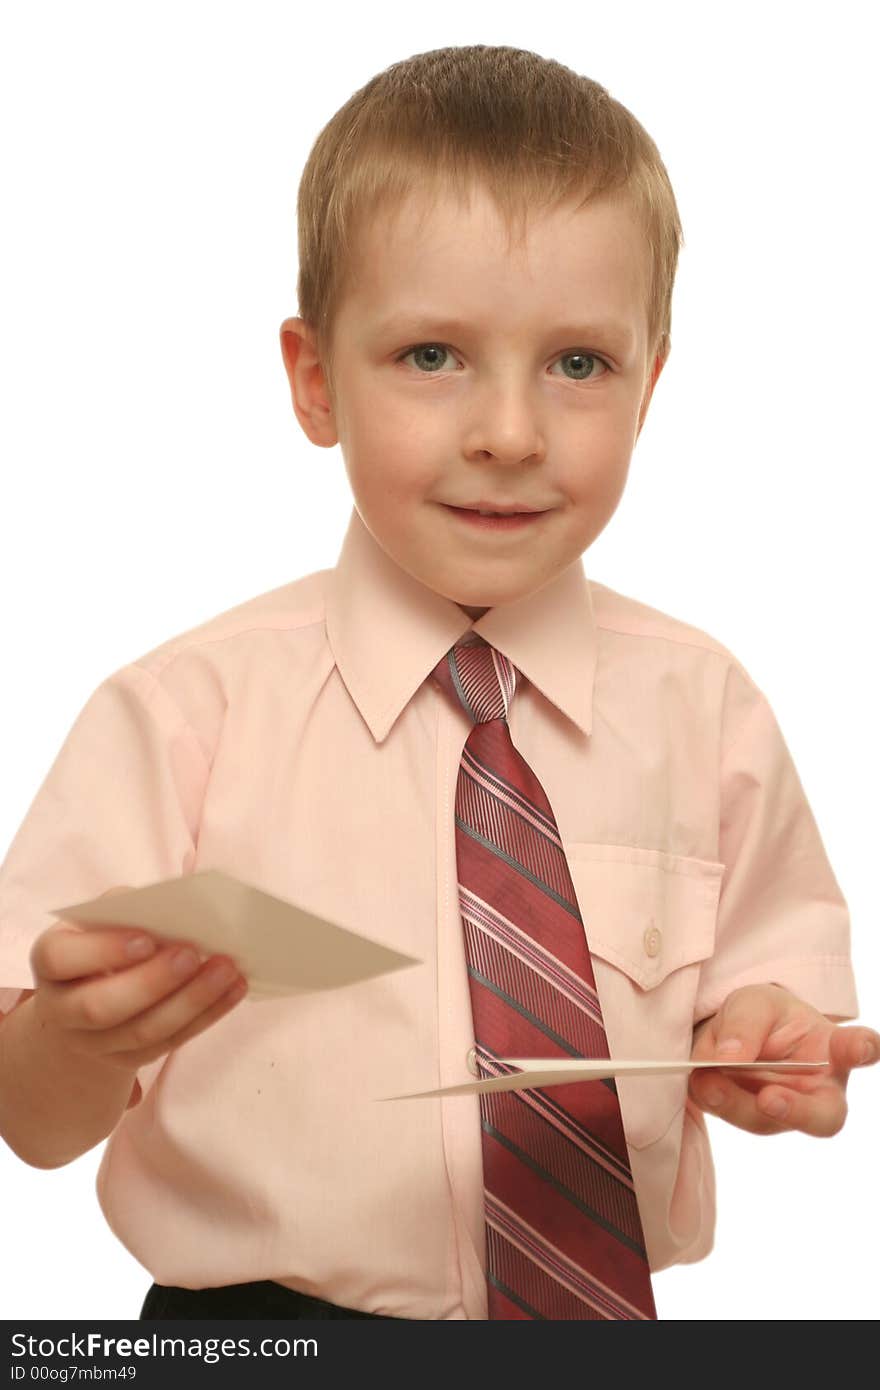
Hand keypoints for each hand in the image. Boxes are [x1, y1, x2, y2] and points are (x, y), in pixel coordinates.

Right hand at [27, 884, 248, 1076]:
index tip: (147, 938)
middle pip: (101, 1007)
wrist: (84, 1002)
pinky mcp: (127, 1060)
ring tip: (227, 969)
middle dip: (152, 982)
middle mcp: (62, 1009)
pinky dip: (206, 1016)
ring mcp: (93, 1042)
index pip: (60, 958)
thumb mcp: (102, 921)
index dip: (103, 950)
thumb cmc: (102, 944)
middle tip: (194, 954)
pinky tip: (234, 990)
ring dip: (190, 1001)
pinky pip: (169, 1043)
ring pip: (141, 1032)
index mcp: (51, 960)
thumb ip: (129, 910)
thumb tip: (177, 906)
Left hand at [688, 983, 879, 1134]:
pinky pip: (733, 1117)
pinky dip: (714, 1099)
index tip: (859, 1046)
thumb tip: (730, 1058)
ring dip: (735, 1102)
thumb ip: (746, 1024)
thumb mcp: (753, 1002)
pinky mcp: (751, 1119)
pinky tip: (701, 1081)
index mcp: (833, 1048)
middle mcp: (819, 1090)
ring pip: (766, 1121)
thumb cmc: (761, 1016)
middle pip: (823, 1116)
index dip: (863, 1050)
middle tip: (768, 1098)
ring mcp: (785, 1112)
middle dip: (796, 1111)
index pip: (861, 1049)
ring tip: (708, 1080)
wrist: (732, 1033)